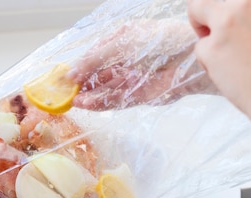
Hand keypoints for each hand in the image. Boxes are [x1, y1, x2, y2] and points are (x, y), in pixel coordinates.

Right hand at [69, 19, 213, 109]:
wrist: (187, 59)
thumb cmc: (157, 42)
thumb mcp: (119, 45)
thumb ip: (94, 60)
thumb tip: (71, 74)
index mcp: (120, 41)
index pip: (93, 55)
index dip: (78, 66)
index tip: (63, 77)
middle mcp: (125, 60)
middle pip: (98, 74)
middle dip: (81, 84)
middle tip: (64, 93)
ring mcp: (132, 79)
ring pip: (105, 89)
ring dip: (89, 95)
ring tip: (73, 101)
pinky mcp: (139, 96)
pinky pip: (116, 100)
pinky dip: (101, 103)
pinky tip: (86, 104)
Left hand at [188, 0, 250, 154]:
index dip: (231, 6)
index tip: (231, 18)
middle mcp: (248, 1)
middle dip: (207, 10)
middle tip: (211, 29)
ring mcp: (227, 22)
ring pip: (197, 11)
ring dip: (205, 33)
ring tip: (224, 59)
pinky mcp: (212, 47)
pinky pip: (200, 49)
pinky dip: (209, 64)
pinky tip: (230, 77)